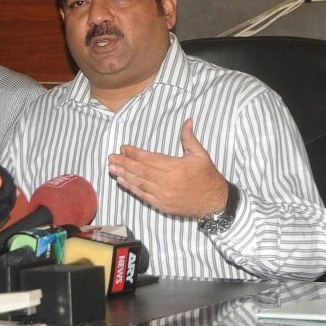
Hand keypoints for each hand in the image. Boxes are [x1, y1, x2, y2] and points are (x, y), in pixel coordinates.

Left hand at [107, 118, 228, 218]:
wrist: (214, 202)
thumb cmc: (207, 177)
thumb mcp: (201, 155)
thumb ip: (189, 138)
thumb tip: (187, 120)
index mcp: (176, 167)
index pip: (149, 158)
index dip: (134, 153)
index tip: (123, 147)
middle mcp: (167, 182)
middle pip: (140, 171)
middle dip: (124, 163)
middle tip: (111, 157)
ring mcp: (163, 195)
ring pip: (139, 183)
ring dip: (124, 175)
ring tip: (112, 168)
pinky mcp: (162, 205)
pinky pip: (142, 195)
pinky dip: (131, 188)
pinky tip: (122, 181)